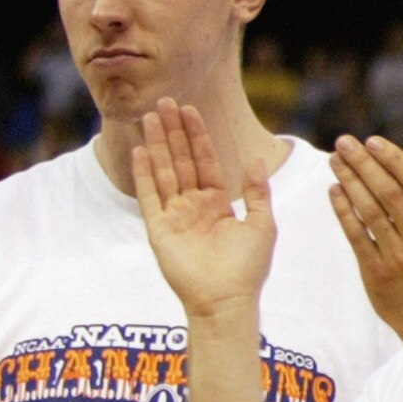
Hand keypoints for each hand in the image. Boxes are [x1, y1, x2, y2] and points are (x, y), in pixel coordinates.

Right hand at [133, 102, 275, 321]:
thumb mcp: (261, 224)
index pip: (205, 161)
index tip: (190, 110)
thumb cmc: (248, 267)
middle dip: (173, 132)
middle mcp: (193, 205)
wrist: (227, 299)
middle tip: (165, 102)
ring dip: (157, 144)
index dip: (198, 136)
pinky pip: (150, 196)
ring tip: (150, 117)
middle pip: (182, 160)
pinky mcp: (159, 228)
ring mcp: (174, 215)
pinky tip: (141, 151)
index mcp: (218, 203)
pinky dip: (145, 174)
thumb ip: (257, 192)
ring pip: (165, 171)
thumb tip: (256, 161)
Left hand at [326, 136, 402, 352]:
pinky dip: (343, 211)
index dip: (392, 159)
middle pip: (387, 193)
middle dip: (362, 164)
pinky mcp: (376, 273)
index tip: (372, 141)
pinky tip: (333, 191)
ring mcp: (398, 257)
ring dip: (349, 182)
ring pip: (369, 211)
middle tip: (343, 143)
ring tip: (335, 161)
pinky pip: (356, 236)